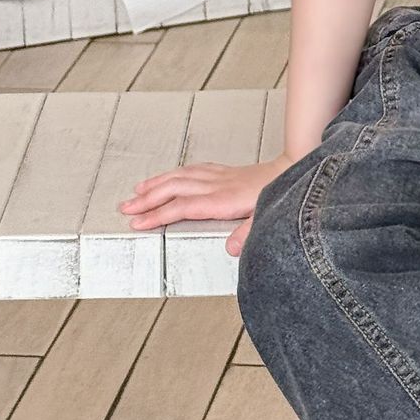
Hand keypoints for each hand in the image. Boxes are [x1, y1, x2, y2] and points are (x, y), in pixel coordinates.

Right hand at [119, 153, 292, 258]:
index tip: (137, 222)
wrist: (294, 169)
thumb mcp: (266, 219)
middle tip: (125, 208)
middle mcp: (216, 186)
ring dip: (156, 183)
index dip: (158, 215)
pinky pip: (192, 170)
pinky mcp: (224, 172)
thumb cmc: (279, 196)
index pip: (182, 207)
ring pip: (180, 177)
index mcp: (222, 200)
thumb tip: (231, 250)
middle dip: (147, 199)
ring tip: (137, 191)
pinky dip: (175, 173)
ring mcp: (219, 177)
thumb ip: (248, 234)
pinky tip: (169, 177)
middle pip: (173, 190)